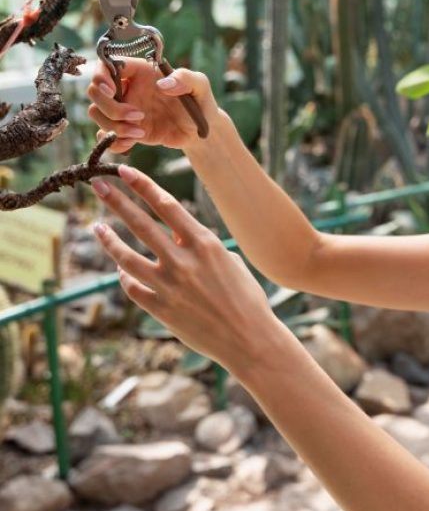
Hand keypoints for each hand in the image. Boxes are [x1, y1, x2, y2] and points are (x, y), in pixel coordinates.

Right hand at [87, 58, 220, 153]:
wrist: (201, 132)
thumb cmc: (200, 102)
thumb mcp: (200, 86)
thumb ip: (185, 78)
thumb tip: (163, 84)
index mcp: (140, 71)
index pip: (107, 65)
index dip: (101, 77)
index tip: (112, 91)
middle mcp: (127, 89)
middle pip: (95, 92)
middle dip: (110, 107)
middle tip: (139, 116)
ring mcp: (125, 110)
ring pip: (97, 115)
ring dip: (113, 126)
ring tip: (140, 133)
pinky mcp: (127, 130)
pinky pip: (106, 136)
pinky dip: (114, 142)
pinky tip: (134, 142)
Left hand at [90, 165, 277, 371]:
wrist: (249, 339)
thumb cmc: (247, 298)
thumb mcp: (229, 261)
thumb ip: (200, 245)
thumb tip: (176, 235)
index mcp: (204, 244)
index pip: (166, 206)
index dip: (142, 186)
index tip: (125, 171)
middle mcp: (183, 261)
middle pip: (140, 224)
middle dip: (117, 201)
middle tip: (97, 184)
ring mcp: (169, 287)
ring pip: (126, 257)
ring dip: (109, 240)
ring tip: (97, 226)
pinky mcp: (160, 310)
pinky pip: (133, 288)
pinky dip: (124, 276)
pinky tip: (119, 268)